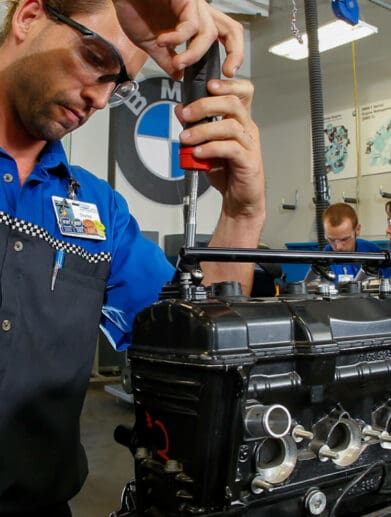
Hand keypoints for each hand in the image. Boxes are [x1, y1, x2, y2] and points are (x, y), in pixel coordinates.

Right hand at [113, 0, 243, 78]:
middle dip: (234, 53)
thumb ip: (167, 60)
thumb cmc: (132, 8)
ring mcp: (192, 4)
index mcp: (194, 22)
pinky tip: (162, 42)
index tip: (225, 74)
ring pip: (209, 34)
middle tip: (227, 72)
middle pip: (232, 30)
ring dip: (193, 55)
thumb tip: (179, 76)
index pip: (223, 37)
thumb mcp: (151, 43)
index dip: (231, 55)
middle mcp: (198, 12)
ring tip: (177, 63)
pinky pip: (191, 24)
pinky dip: (177, 39)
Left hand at [176, 79, 264, 292]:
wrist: (239, 201)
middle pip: (232, 104)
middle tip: (185, 114)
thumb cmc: (227, 174)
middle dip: (205, 105)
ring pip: (230, 126)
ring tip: (186, 138)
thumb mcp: (206, 147)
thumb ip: (195, 128)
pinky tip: (198, 153)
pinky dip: (211, 148)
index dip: (228, 84)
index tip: (209, 85)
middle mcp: (247, 130)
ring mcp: (250, 146)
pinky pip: (230, 148)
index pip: (243, 93)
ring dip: (203, 130)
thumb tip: (180, 110)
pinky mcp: (248, 162)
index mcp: (240, 123)